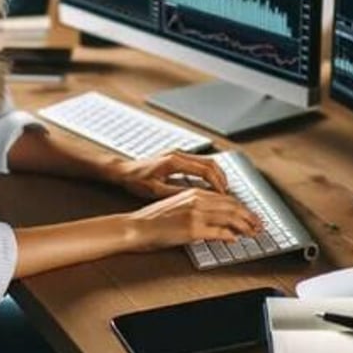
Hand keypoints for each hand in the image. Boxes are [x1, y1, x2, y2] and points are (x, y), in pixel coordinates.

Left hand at [102, 151, 229, 201]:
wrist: (124, 170)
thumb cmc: (136, 181)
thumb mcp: (156, 191)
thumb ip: (176, 194)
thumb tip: (197, 200)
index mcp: (173, 161)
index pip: (205, 169)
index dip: (217, 183)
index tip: (223, 195)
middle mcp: (178, 153)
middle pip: (210, 162)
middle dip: (222, 178)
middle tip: (228, 193)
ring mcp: (178, 153)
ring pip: (207, 160)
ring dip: (217, 174)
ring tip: (223, 190)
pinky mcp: (177, 156)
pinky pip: (199, 161)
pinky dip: (209, 171)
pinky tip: (210, 183)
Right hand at [125, 188, 262, 251]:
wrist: (137, 226)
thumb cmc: (153, 218)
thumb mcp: (178, 205)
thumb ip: (197, 207)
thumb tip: (214, 218)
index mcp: (194, 192)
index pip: (226, 198)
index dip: (242, 207)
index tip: (251, 215)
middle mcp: (196, 200)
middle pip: (232, 206)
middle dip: (249, 216)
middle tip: (259, 225)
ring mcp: (195, 214)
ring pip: (229, 218)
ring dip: (244, 226)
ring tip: (253, 233)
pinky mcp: (192, 230)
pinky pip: (218, 233)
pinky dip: (229, 236)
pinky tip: (234, 240)